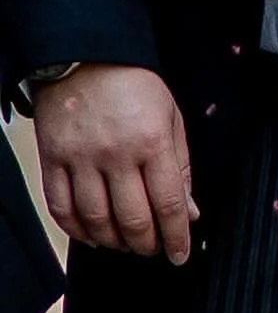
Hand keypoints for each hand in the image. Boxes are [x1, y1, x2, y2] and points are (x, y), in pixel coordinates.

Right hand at [33, 65, 197, 263]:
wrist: (88, 57)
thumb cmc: (136, 86)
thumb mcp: (171, 117)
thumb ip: (181, 165)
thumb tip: (190, 211)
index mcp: (152, 141)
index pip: (169, 202)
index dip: (177, 236)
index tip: (180, 255)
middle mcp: (116, 154)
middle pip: (133, 220)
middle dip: (148, 244)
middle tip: (154, 249)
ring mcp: (81, 159)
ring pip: (97, 222)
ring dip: (115, 242)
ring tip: (127, 243)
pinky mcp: (53, 161)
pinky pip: (62, 210)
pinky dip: (78, 231)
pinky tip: (94, 234)